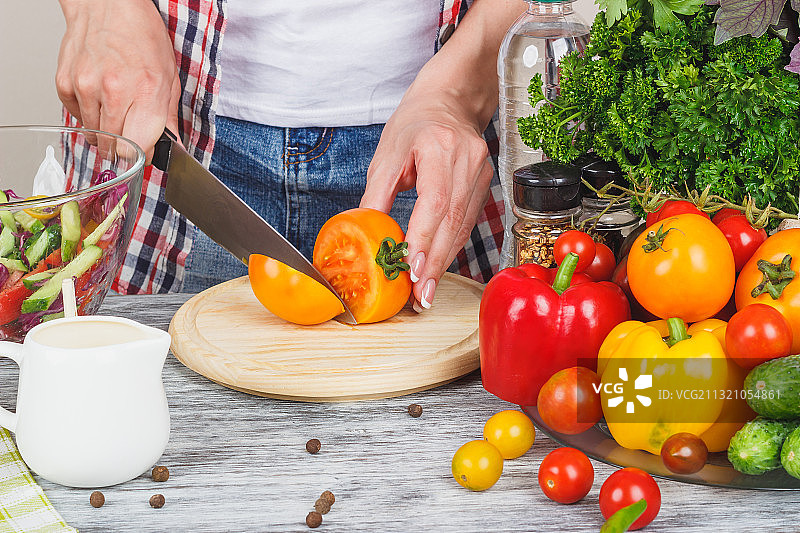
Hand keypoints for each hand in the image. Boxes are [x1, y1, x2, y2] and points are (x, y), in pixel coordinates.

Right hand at [56, 0, 179, 161]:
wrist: (108, 5)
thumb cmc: (141, 36)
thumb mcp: (168, 76)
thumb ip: (168, 115)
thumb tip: (171, 145)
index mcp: (145, 91)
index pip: (138, 148)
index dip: (142, 155)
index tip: (145, 152)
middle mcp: (114, 91)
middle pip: (114, 147)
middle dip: (124, 147)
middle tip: (130, 134)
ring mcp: (86, 87)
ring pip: (95, 135)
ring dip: (106, 131)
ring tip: (116, 109)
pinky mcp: (66, 84)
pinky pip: (77, 117)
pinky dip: (88, 114)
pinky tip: (99, 97)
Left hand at [360, 91, 492, 308]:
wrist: (449, 101)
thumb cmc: (414, 123)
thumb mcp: (387, 154)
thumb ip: (376, 195)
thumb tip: (365, 234)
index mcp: (439, 146)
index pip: (435, 201)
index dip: (423, 239)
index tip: (411, 269)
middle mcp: (467, 159)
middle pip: (452, 221)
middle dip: (434, 262)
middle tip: (419, 295)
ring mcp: (481, 172)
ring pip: (462, 227)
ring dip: (443, 261)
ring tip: (426, 291)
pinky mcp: (485, 184)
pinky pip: (467, 223)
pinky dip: (450, 247)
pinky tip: (437, 267)